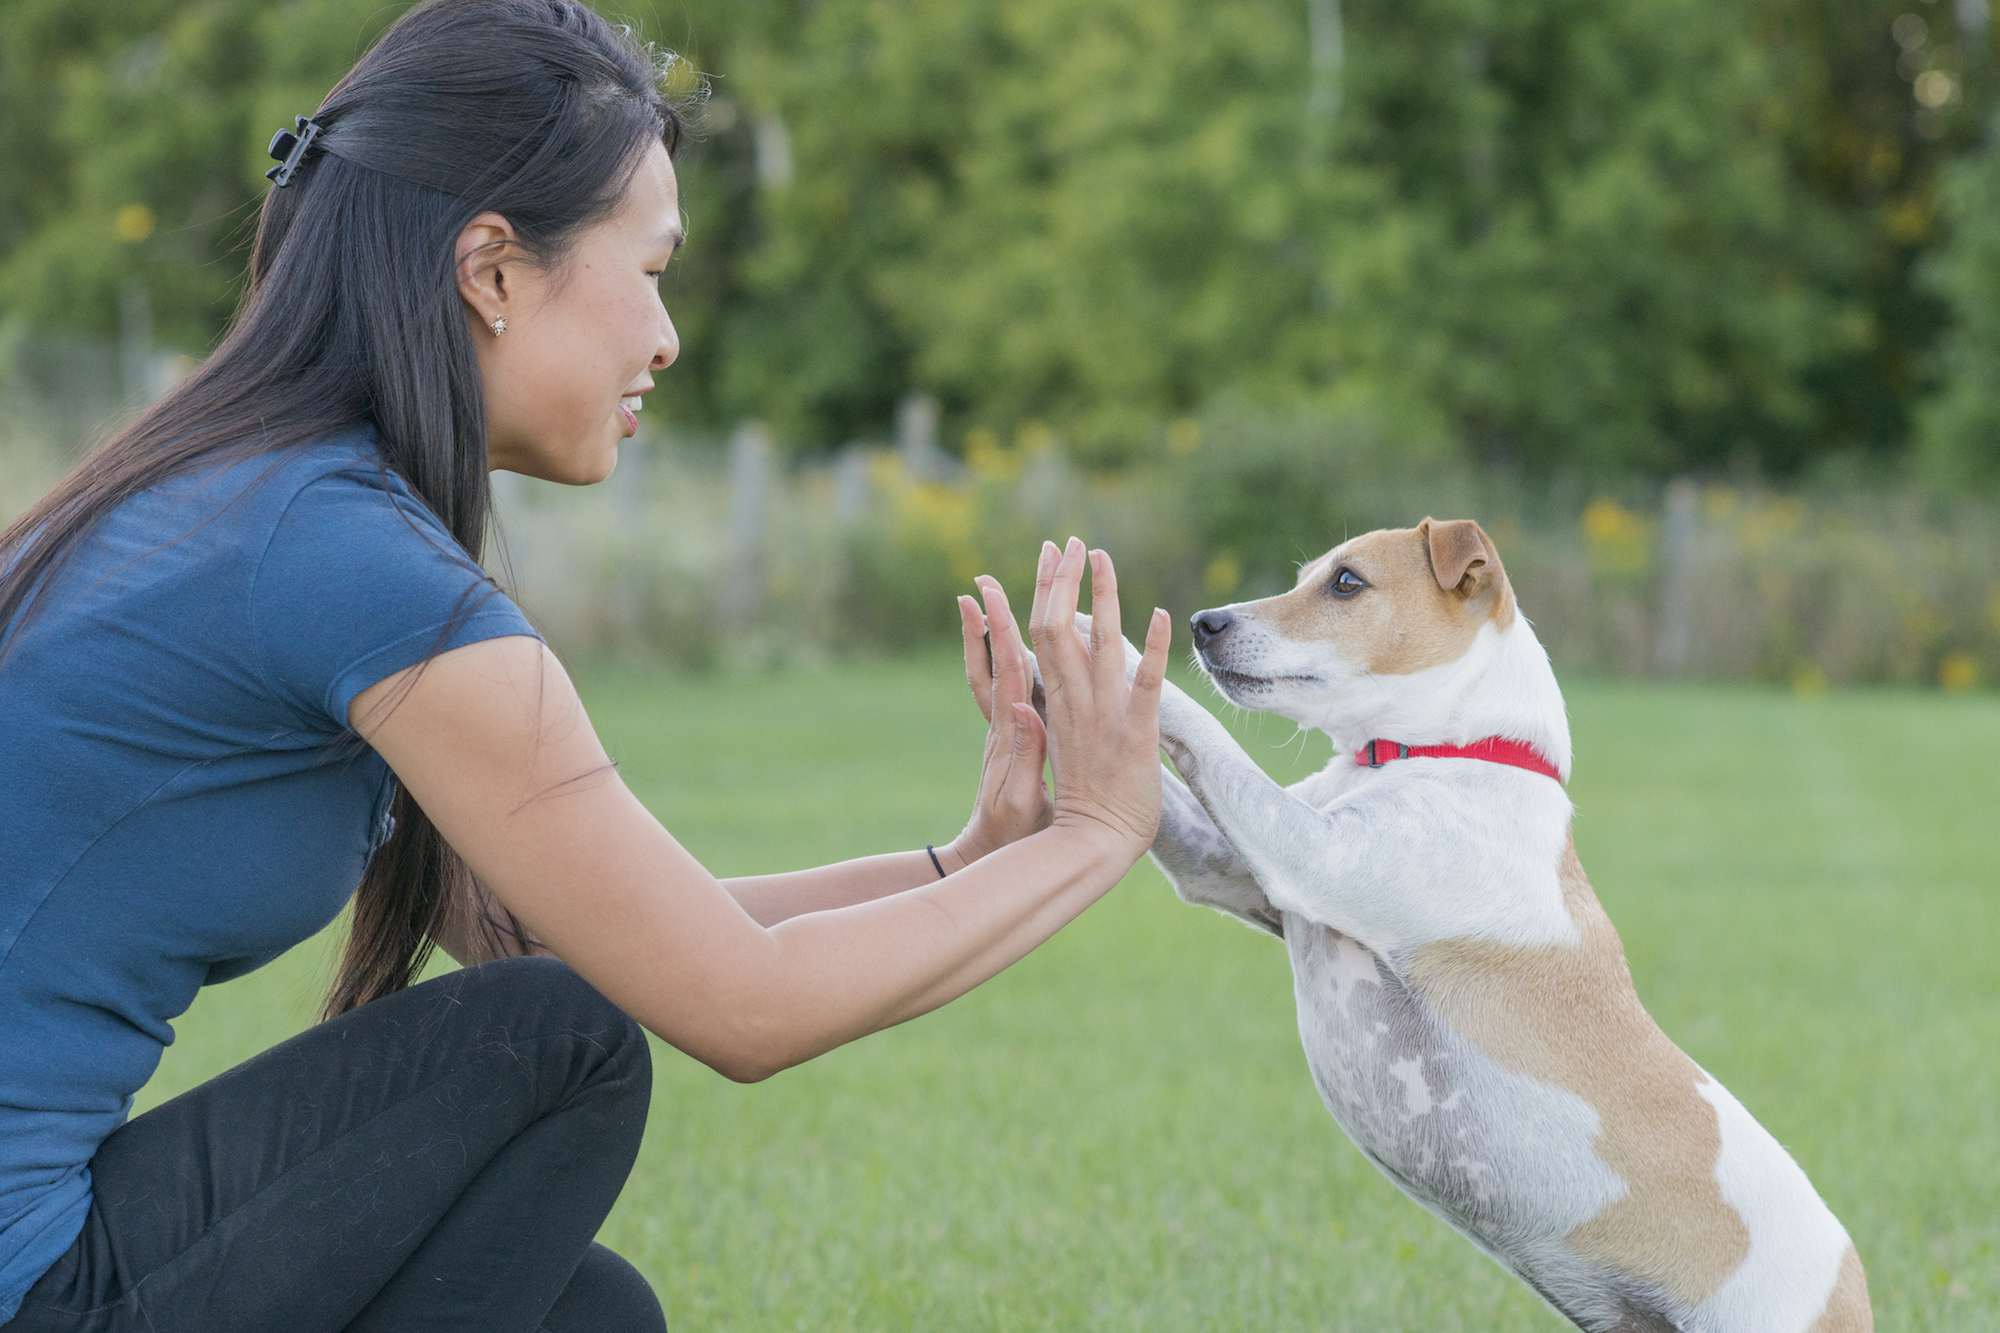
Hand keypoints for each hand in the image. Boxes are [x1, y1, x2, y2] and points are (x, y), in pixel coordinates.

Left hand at [941, 572, 1052, 870]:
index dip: (999, 633)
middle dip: (994, 616)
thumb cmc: (1011, 835)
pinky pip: (1013, 688)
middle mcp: (1004, 723)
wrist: (992, 855)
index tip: (988, 594)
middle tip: (984, 576)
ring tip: (988, 593)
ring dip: (996, 632)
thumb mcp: (1020, 801)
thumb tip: (1022, 710)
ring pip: (999, 670)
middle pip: (998, 659)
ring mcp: (1007, 728)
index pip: (1004, 672)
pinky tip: (1023, 639)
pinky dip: (1013, 658)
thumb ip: (1024, 757)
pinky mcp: (1015, 738)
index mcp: (1008, 734)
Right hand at [1027, 536, 1171, 858]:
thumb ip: (1039, 721)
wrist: (1090, 845)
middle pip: (1057, 629)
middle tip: (1070, 542)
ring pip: (1099, 645)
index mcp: (1053, 704)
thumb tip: (1020, 695)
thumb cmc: (1077, 805)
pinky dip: (1153, 648)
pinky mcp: (1135, 736)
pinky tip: (1164, 614)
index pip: (1039, 636)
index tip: (1049, 558)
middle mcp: (1074, 702)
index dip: (1043, 593)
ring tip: (1102, 557)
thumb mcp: (1047, 754)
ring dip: (1103, 597)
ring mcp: (1104, 717)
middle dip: (1062, 581)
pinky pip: (1145, 686)